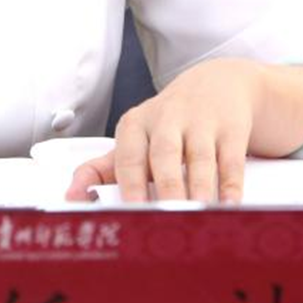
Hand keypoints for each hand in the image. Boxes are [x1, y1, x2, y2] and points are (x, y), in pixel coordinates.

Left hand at [65, 58, 261, 204]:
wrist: (216, 84)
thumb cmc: (166, 124)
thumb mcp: (133, 139)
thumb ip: (100, 169)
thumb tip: (71, 198)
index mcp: (135, 125)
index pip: (128, 159)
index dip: (129, 187)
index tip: (131, 214)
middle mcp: (166, 120)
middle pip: (164, 156)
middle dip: (166, 188)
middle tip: (166, 218)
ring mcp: (200, 122)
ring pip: (199, 159)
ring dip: (199, 189)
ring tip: (198, 216)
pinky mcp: (230, 128)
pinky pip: (230, 159)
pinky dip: (231, 185)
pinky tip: (229, 206)